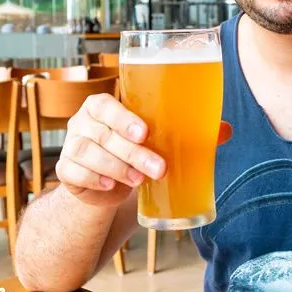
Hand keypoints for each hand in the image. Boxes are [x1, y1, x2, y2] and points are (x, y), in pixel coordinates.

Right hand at [56, 93, 232, 207]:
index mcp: (104, 106)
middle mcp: (83, 122)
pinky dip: (93, 179)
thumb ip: (188, 131)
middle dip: (131, 152)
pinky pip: (73, 172)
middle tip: (159, 168)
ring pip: (85, 152)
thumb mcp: (158, 140)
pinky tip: (112, 187)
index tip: (145, 133)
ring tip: (139, 180)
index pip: (106, 104)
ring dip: (115, 167)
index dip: (123, 117)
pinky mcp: (65, 170)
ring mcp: (70, 145)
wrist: (107, 183)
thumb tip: (226, 130)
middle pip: (101, 133)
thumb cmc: (135, 150)